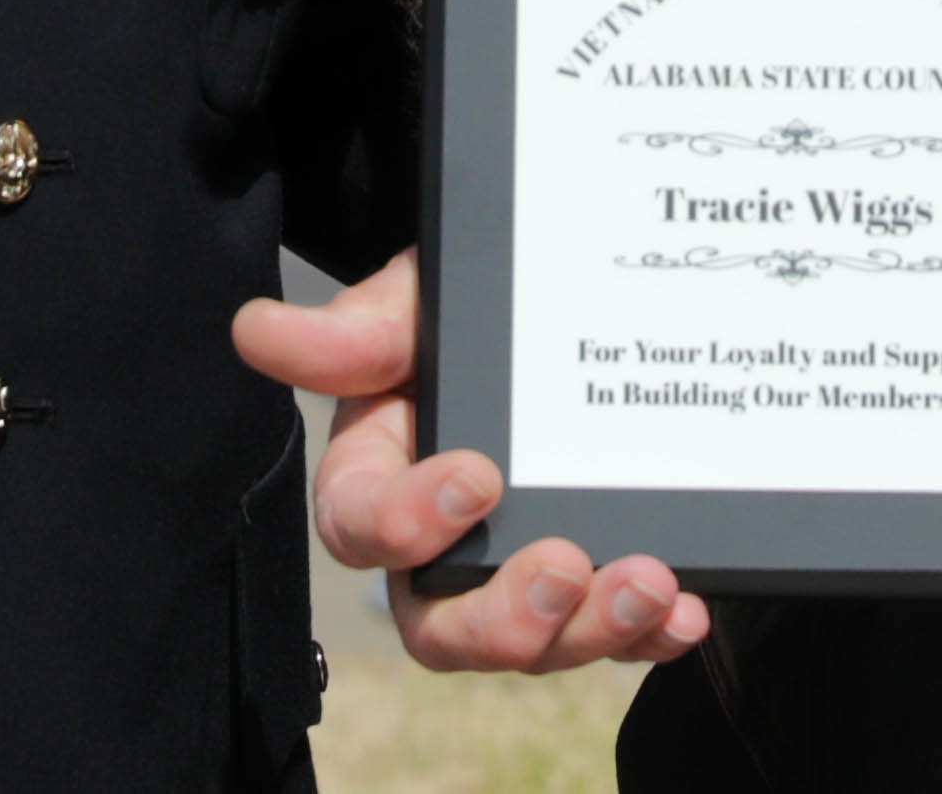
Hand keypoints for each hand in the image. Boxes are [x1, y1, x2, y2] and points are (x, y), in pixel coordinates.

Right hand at [235, 251, 713, 674]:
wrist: (548, 296)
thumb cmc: (456, 311)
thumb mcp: (413, 304)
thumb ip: (354, 330)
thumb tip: (256, 329)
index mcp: (378, 475)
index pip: (363, 528)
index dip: (410, 521)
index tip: (479, 475)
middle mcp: (438, 547)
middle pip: (441, 627)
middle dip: (504, 619)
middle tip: (565, 567)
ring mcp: (514, 572)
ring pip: (531, 644)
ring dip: (589, 630)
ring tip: (650, 585)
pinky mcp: (590, 584)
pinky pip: (611, 633)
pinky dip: (648, 634)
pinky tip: (685, 613)